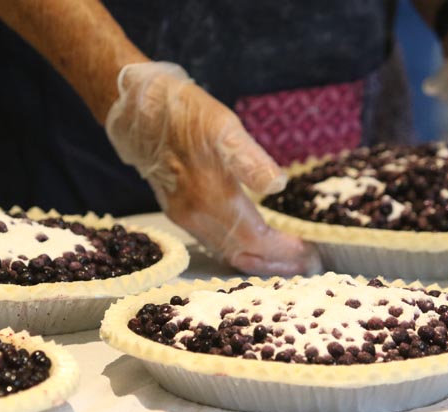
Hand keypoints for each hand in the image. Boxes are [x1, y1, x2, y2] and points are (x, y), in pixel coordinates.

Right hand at [105, 62, 313, 274]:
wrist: (137, 111)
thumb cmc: (184, 114)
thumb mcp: (222, 127)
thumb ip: (250, 160)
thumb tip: (277, 185)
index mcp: (211, 199)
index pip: (255, 238)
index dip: (283, 250)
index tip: (310, 253)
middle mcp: (196, 215)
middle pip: (243, 253)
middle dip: (276, 262)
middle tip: (307, 266)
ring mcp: (184, 216)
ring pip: (227, 252)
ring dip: (258, 260)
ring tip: (286, 260)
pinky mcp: (177, 211)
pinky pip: (214, 243)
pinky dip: (238, 250)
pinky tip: (252, 245)